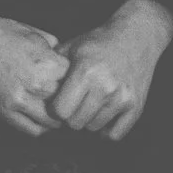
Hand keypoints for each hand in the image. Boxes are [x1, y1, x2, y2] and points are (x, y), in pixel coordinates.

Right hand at [0, 0, 69, 136]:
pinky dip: (41, 127)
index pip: (74, 80)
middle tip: (67, 94)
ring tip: (56, 107)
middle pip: (66, 101)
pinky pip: (32, 130)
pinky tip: (41, 117)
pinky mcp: (4, 111)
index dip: (74, 77)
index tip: (70, 76)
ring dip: (57, 116)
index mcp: (45, 64)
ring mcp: (18, 100)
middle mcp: (34, 84)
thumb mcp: (38, 35)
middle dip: (67, 97)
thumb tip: (73, 67)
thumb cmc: (5, 32)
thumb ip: (58, 52)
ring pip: (52, 121)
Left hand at [51, 0, 172, 139]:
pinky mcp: (136, 107)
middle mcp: (105, 87)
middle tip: (73, 103)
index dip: (55, 108)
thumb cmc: (98, 43)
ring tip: (88, 104)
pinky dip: (105, 130)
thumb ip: (53, 70)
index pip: (60, 111)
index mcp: (85, 71)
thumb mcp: (72, 47)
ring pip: (93, 129)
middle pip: (75, 123)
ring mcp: (122, 98)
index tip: (57, 101)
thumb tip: (36, 92)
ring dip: (87, 121)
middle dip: (70, 116)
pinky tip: (102, 115)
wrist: (135, 37)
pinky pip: (114, 135)